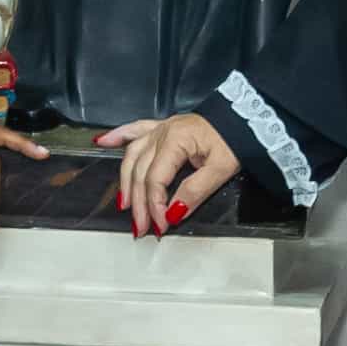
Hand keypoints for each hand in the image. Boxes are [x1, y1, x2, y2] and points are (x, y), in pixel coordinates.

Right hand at [97, 111, 241, 236]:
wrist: (245, 118)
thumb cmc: (235, 140)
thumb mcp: (221, 170)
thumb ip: (195, 192)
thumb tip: (173, 213)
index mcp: (177, 141)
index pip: (156, 179)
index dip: (154, 205)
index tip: (160, 226)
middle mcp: (163, 133)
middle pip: (141, 172)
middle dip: (139, 203)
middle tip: (140, 227)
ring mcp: (160, 128)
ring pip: (132, 156)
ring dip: (125, 181)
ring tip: (124, 203)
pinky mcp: (162, 127)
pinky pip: (134, 130)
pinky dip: (117, 136)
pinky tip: (101, 142)